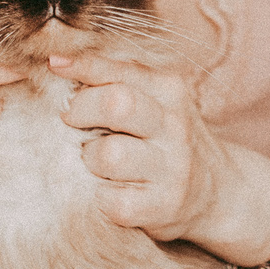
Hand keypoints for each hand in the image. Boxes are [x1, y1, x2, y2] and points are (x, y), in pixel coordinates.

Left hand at [48, 52, 228, 242]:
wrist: (214, 191)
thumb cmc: (163, 139)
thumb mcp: (152, 99)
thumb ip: (113, 79)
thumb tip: (56, 62)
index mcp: (170, 91)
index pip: (119, 69)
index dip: (82, 66)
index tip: (55, 67)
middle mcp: (175, 126)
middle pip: (116, 104)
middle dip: (80, 110)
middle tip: (70, 121)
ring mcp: (171, 168)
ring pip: (108, 155)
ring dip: (89, 159)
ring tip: (96, 162)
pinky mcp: (162, 206)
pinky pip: (112, 200)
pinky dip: (100, 197)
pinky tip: (109, 191)